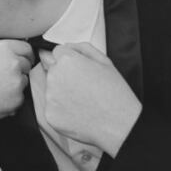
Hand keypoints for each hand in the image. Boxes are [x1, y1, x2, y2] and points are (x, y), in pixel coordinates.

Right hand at [0, 40, 32, 156]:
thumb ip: (3, 52)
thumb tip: (21, 53)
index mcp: (4, 48)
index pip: (27, 49)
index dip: (24, 56)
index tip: (21, 61)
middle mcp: (13, 62)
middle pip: (27, 65)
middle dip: (19, 71)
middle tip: (1, 78)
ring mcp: (17, 81)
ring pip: (24, 81)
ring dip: (15, 85)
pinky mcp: (17, 98)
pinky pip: (20, 97)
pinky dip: (11, 99)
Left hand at [41, 42, 141, 156]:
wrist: (120, 124)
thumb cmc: (115, 94)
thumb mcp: (105, 62)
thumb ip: (82, 48)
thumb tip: (67, 46)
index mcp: (67, 61)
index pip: (56, 53)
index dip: (69, 61)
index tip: (78, 70)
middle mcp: (54, 76)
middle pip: (52, 71)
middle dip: (64, 76)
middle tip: (84, 88)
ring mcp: (50, 97)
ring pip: (52, 90)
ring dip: (63, 94)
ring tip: (84, 102)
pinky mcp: (50, 115)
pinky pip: (53, 109)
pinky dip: (63, 111)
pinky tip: (79, 113)